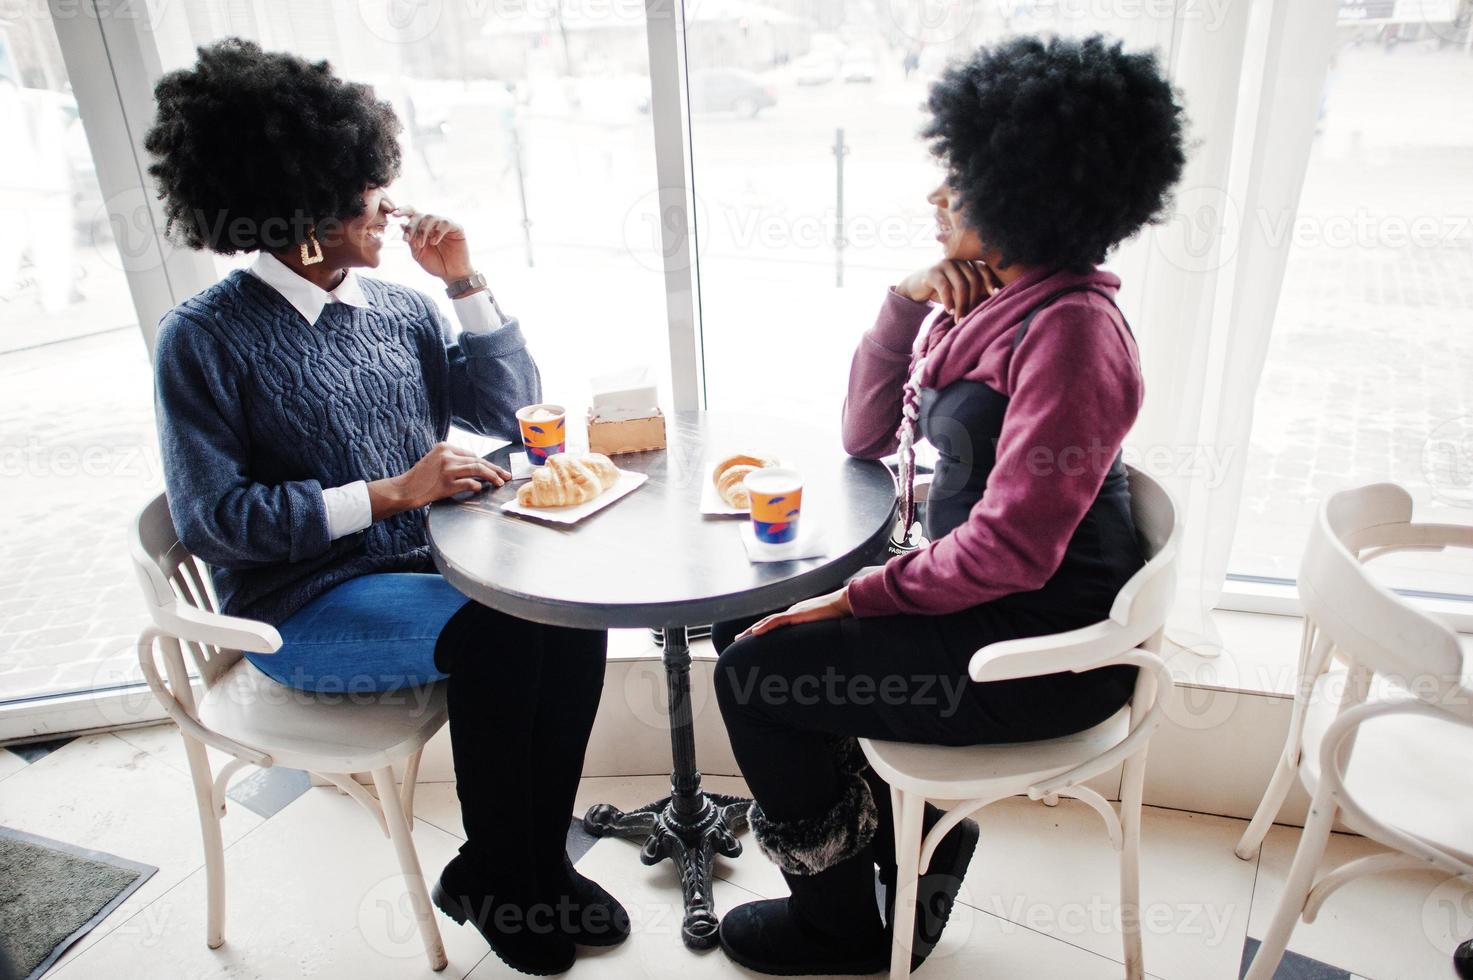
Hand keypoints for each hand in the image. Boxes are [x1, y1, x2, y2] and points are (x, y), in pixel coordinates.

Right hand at [368, 442, 510, 519]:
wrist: (404, 489)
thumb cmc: (420, 478)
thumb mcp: (435, 461)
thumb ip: (453, 460)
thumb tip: (477, 466)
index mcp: (445, 447)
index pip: (472, 455)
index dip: (487, 463)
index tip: (496, 470)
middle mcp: (447, 455)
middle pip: (478, 461)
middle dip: (495, 469)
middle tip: (506, 475)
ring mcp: (447, 469)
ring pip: (477, 469)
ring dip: (492, 476)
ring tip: (500, 482)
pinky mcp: (446, 483)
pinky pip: (469, 483)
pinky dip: (477, 486)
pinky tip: (481, 488)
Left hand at [395, 206, 475, 282]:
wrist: (452, 274)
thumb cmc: (435, 264)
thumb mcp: (418, 253)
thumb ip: (410, 240)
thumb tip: (401, 224)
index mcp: (422, 228)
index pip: (412, 213)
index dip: (403, 211)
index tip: (393, 215)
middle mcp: (433, 224)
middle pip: (419, 215)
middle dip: (411, 226)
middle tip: (407, 239)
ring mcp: (445, 225)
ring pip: (431, 217)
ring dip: (422, 231)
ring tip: (421, 245)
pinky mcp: (457, 229)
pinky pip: (445, 223)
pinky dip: (437, 231)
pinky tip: (434, 242)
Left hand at [737, 587, 852, 639]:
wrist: (844, 603)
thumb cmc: (838, 615)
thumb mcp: (822, 628)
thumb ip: (815, 634)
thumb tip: (814, 647)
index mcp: (797, 616)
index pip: (775, 623)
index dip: (762, 629)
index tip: (752, 637)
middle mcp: (792, 612)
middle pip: (767, 621)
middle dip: (751, 630)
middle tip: (738, 639)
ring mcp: (794, 613)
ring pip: (768, 621)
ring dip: (752, 630)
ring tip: (740, 638)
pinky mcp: (797, 615)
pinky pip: (777, 621)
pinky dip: (765, 627)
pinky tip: (755, 633)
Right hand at [896, 259, 1001, 320]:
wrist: (917, 286)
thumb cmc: (943, 290)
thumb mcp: (960, 289)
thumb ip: (975, 290)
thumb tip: (994, 299)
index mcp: (967, 261)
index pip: (983, 269)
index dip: (990, 281)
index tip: (995, 295)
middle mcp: (958, 259)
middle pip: (973, 279)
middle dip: (973, 301)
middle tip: (970, 317)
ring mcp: (945, 264)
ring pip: (960, 284)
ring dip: (962, 305)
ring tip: (959, 319)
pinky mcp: (933, 271)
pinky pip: (945, 287)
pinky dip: (948, 301)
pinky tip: (949, 311)